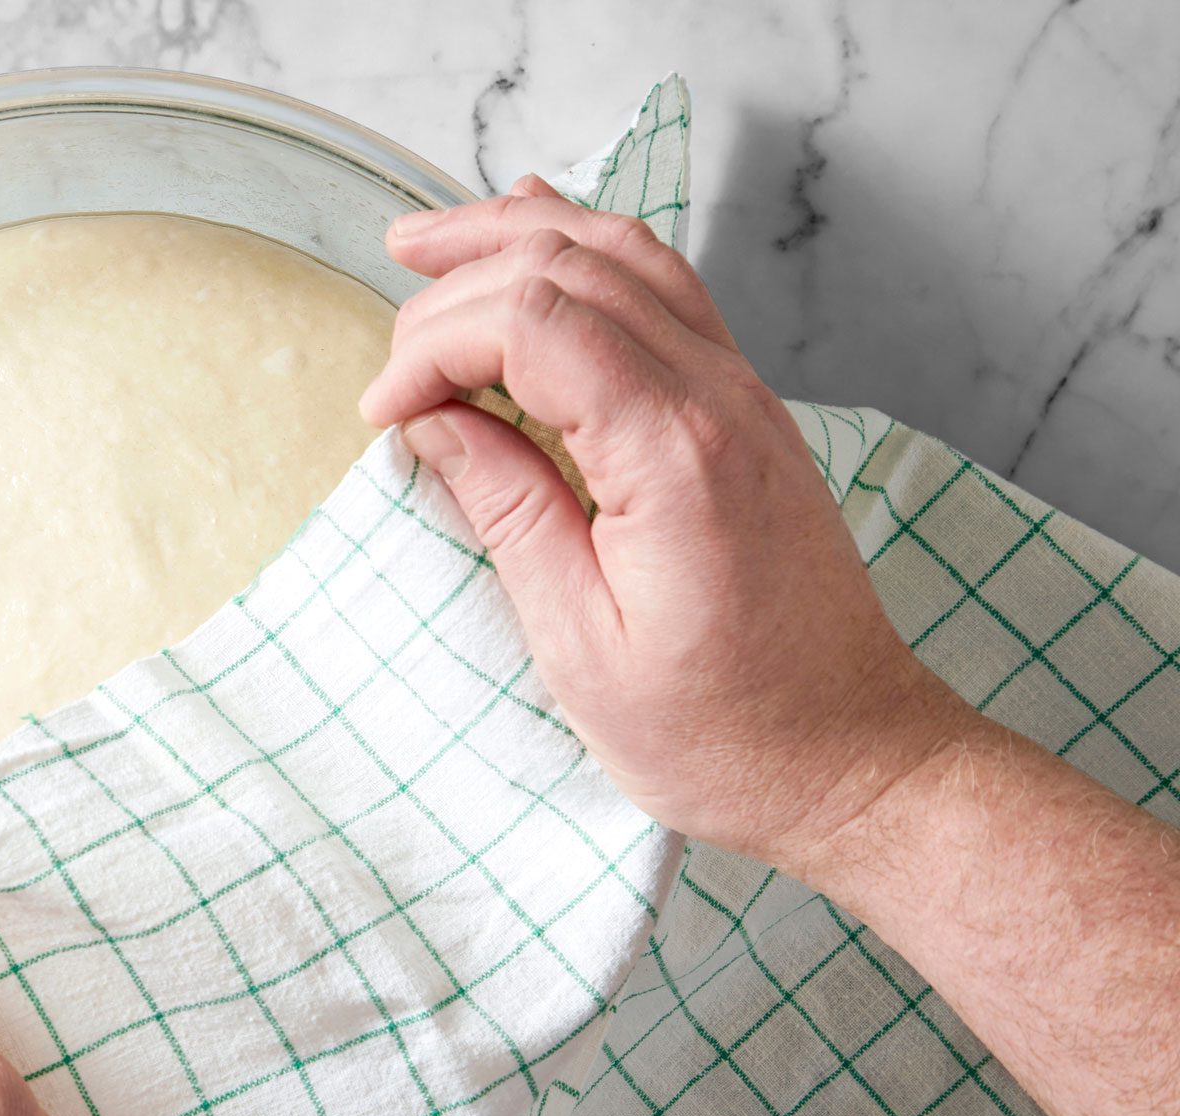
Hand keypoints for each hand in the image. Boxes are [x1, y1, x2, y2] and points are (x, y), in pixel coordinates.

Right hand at [359, 176, 971, 876]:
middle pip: (570, 268)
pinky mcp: (744, 412)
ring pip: (624, 254)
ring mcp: (742, 395)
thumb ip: (507, 512)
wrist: (850, 761)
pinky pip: (664, 290)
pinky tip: (537, 240)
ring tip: (428, 244)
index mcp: (672, 454)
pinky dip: (587, 255)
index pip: (532, 324)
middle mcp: (718, 397)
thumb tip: (434, 423)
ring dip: (518, 238)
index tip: (383, 415)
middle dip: (459, 284)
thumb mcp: (582, 646)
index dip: (434, 347)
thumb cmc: (720, 733)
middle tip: (388, 353)